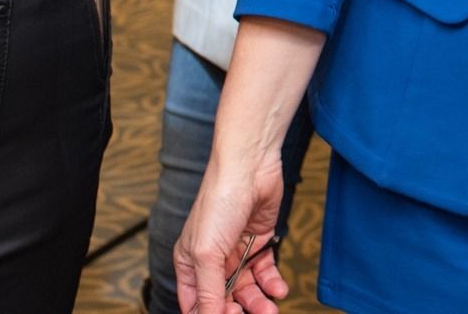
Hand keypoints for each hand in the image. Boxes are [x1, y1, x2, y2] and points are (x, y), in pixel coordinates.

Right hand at [174, 154, 288, 313]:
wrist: (250, 167)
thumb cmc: (218, 202)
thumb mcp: (206, 253)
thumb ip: (208, 290)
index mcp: (189, 263)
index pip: (195, 301)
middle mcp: (212, 259)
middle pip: (223, 298)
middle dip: (237, 310)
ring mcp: (236, 250)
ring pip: (246, 288)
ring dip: (258, 302)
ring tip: (270, 310)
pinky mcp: (260, 241)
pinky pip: (265, 270)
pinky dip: (272, 283)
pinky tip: (279, 289)